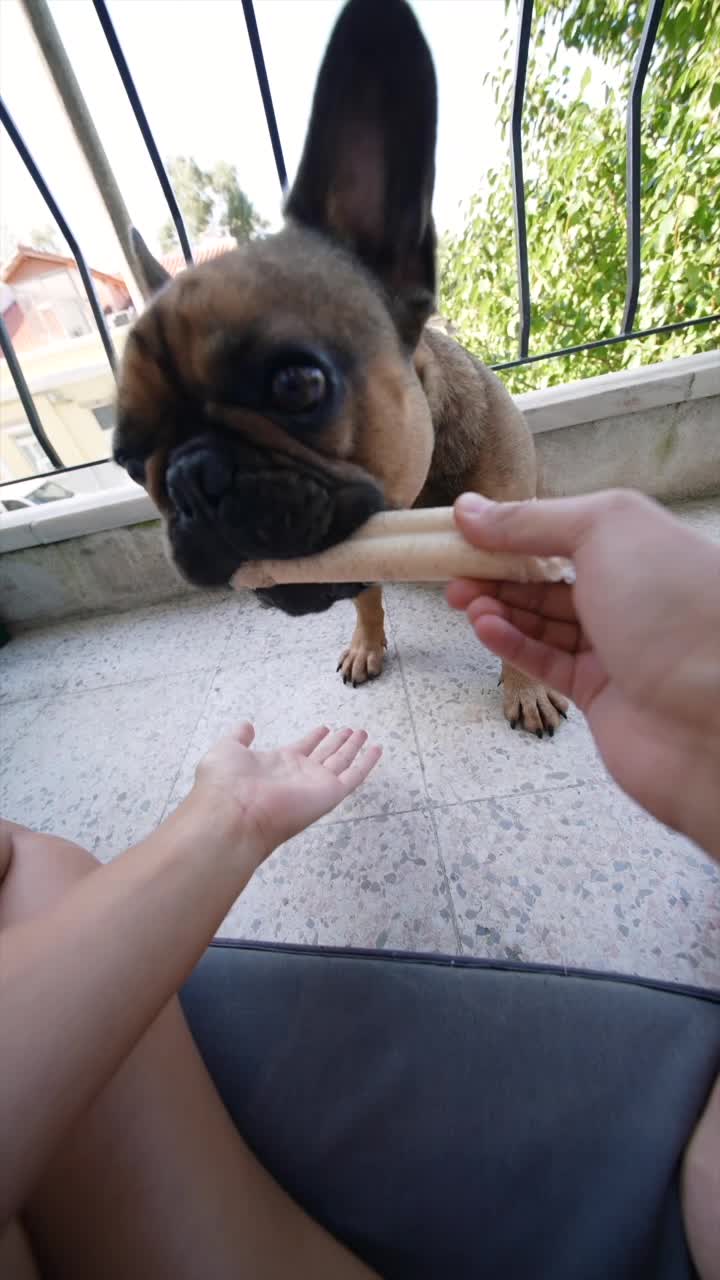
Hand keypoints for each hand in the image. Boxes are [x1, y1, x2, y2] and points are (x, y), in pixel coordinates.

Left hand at [191, 723, 381, 862]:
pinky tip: (377, 749)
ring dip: (353, 747)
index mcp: (277, 765)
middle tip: (351, 730)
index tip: (324, 728)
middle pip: (324, 755)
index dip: (313, 738)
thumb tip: (246, 726)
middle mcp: (299, 775)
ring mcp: (315, 785)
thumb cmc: (226, 784)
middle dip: (337, 742)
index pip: (301, 748)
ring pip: (341, 762)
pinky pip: (354, 775)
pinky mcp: (329, 794)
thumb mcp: (227, 750)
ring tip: (363, 733)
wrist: (233, 814)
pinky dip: (367, 762)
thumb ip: (238, 737)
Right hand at [447, 489, 719, 858]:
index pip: (563, 531)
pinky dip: (511, 644)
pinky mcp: (600, 695)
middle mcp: (631, 594)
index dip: (511, 530)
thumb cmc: (676, 608)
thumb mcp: (604, 532)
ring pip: (542, 621)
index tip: (462, 531)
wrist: (717, 718)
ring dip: (497, 607)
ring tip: (460, 599)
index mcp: (640, 545)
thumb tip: (471, 509)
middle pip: (548, 577)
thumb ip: (533, 520)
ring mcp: (617, 647)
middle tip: (450, 571)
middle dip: (495, 572)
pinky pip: (545, 662)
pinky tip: (483, 628)